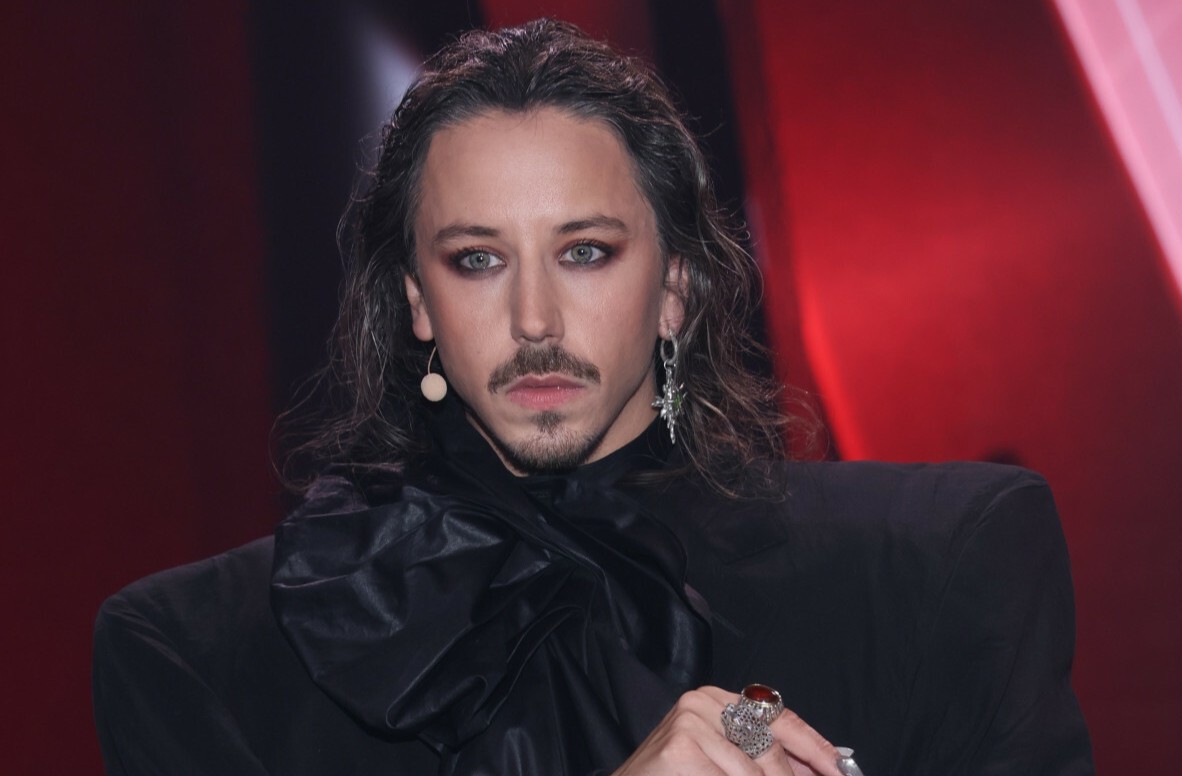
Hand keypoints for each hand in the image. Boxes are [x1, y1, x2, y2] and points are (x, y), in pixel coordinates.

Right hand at [612, 686, 843, 775]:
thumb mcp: (723, 762)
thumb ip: (765, 762)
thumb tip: (815, 770)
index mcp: (716, 700)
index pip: (779, 717)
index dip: (814, 747)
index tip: (840, 769)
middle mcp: (702, 702)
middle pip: (770, 749)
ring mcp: (689, 722)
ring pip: (753, 773)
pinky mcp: (680, 748)